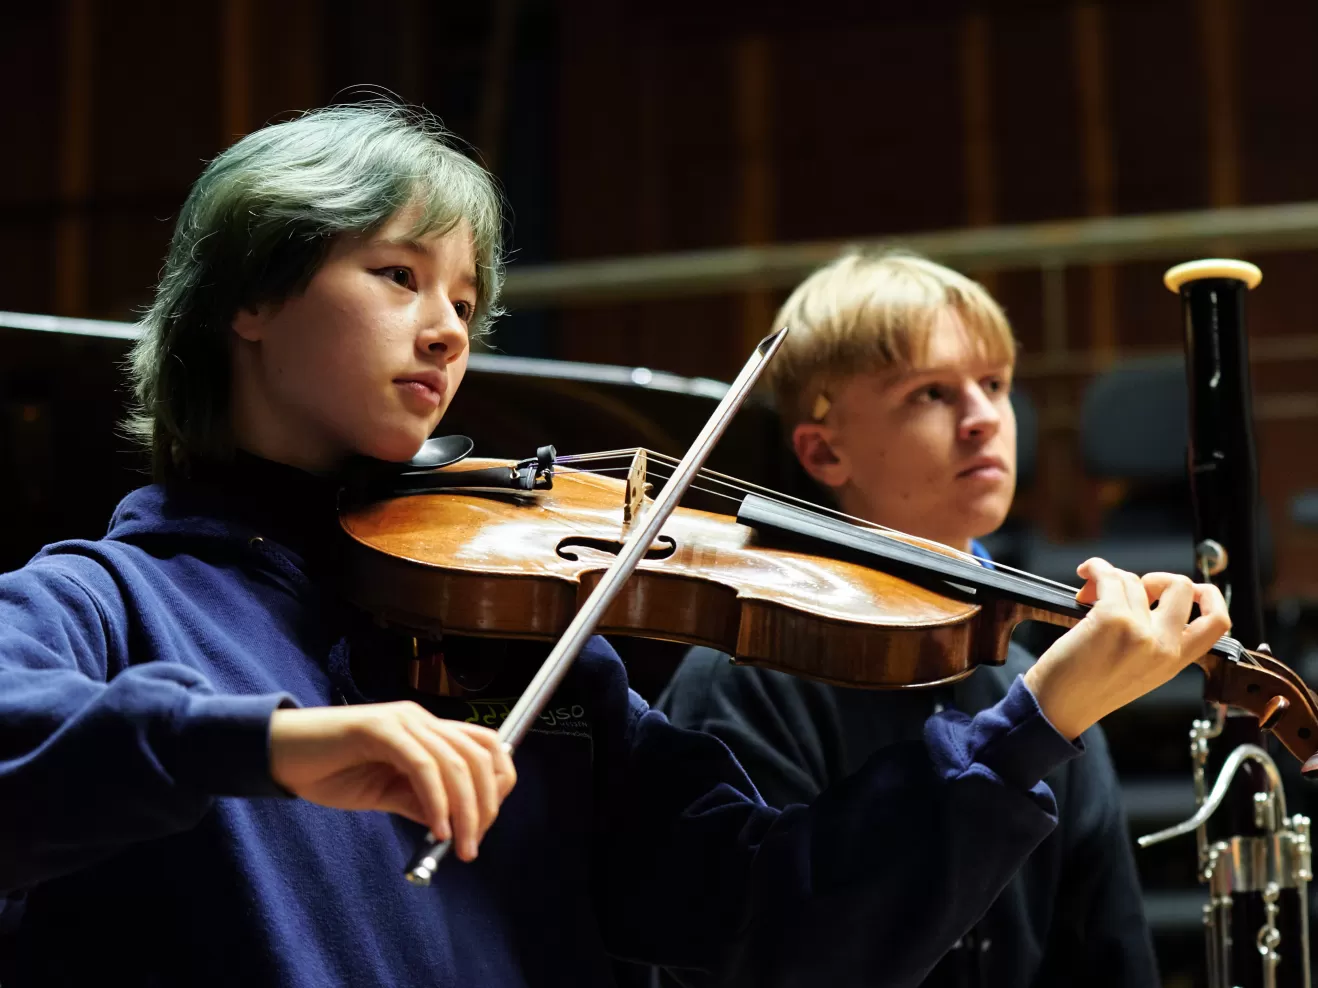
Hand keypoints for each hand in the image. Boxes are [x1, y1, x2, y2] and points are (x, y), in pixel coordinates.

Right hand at [268, 701, 516, 861]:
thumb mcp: (386, 792)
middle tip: (474, 844)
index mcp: (427, 729)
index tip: (484, 824)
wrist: (281, 754)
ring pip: (457, 763)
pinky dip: (437, 801)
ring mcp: (402, 721)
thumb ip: (420, 801)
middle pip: (480, 756)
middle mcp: (421, 719)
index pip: (485, 746)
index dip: (497, 783)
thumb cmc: (330, 770)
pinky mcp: (380, 729)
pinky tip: (437, 830)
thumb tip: (455, 824)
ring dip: (466, 811)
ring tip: (461, 845)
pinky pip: (423, 767)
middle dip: (486, 804)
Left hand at [1023, 558, 1230, 739]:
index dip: (1210, 596)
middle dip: (1157, 578)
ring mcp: (1140, 632)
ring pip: (1135, 579)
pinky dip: (1096, 568)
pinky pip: (1110, 576)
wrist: (1057, 707)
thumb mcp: (1140, 669)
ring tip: (1090, 593)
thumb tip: (1145, 592)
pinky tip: (1086, 575)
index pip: (1218, 623)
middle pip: (1183, 587)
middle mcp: (1164, 647)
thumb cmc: (1086, 687)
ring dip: (1110, 577)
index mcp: (1175, 661)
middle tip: (1130, 590)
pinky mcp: (1111, 619)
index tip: (1191, 587)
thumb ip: (1155, 638)